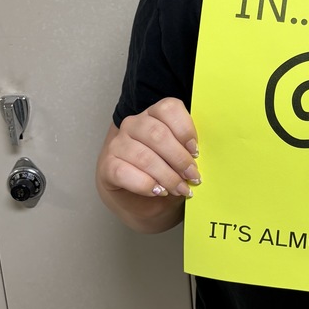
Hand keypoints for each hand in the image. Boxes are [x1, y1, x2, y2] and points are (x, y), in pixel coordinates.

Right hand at [96, 98, 199, 231]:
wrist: (141, 199)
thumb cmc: (165, 172)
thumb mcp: (181, 157)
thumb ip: (190, 149)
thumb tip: (201, 156)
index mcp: (154, 114)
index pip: (169, 109)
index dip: (185, 130)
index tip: (196, 152)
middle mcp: (133, 124)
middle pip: (158, 134)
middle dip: (179, 158)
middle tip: (192, 176)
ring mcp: (117, 144)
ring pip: (144, 156)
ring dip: (167, 176)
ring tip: (180, 188)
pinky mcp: (107, 165)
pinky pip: (125, 172)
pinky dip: (146, 184)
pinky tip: (158, 190)